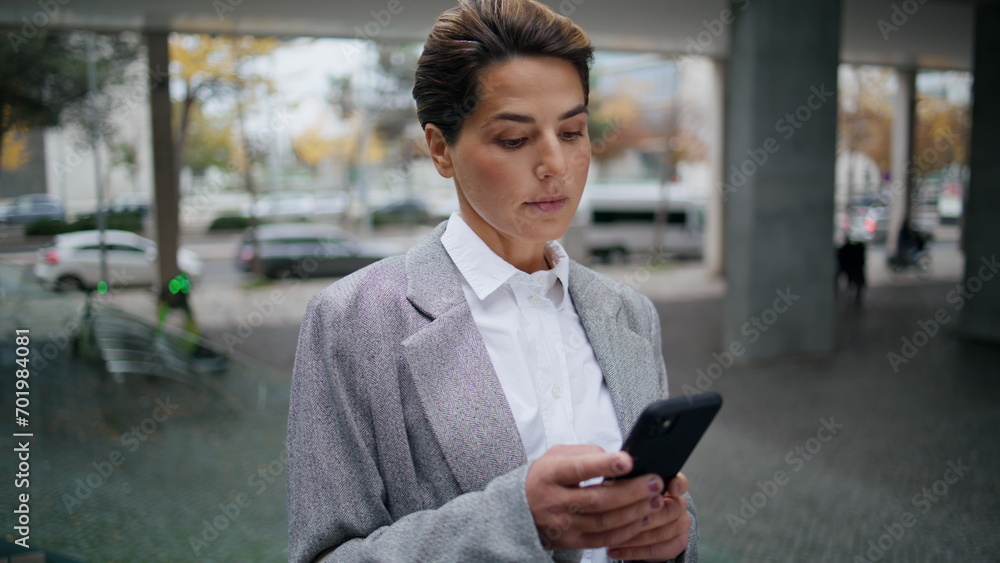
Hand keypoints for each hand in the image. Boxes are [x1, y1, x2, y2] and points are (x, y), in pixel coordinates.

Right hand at [525, 445, 665, 550]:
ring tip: (656, 501)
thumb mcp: (555, 455)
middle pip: (599, 499)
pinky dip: (626, 530)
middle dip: (632, 491)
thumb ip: (584, 453)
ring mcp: (564, 525)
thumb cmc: (544, 477)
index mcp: (550, 475)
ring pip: (605, 521)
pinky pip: (604, 539)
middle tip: (655, 482)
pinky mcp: (572, 541)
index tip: (627, 460)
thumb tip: (614, 458)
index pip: (578, 469)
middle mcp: (556, 502)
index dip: (604, 465)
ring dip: (635, 512)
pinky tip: (642, 519)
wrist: (521, 509)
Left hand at [606, 473, 690, 561]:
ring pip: (662, 532)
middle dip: (645, 514)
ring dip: (635, 537)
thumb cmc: (633, 501)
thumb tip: (617, 472)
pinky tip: (615, 550)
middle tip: (623, 518)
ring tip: (611, 538)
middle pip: (670, 510)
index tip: (669, 488)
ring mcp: (681, 525)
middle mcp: (680, 505)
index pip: (680, 482)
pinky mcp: (677, 544)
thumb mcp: (629, 488)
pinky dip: (634, 552)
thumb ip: (629, 482)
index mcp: (671, 486)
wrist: (644, 526)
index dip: (677, 485)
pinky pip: (658, 550)